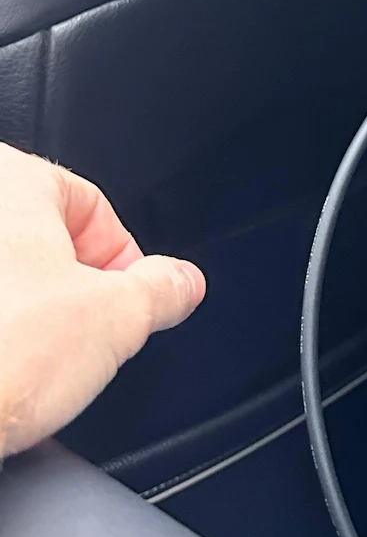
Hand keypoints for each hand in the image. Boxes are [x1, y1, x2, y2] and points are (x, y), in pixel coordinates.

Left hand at [0, 144, 204, 457]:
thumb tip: (180, 282)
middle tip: (84, 332)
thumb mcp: (116, 319)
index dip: (121, 261)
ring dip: (18, 309)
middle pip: (36, 238)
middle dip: (66, 285)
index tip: (129, 301)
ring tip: (30, 359)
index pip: (90, 206)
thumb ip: (160, 290)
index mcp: (9, 178)